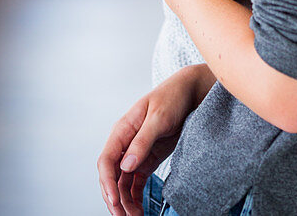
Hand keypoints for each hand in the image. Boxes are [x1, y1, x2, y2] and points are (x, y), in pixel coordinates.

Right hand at [98, 64, 214, 215]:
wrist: (190, 92)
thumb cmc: (172, 97)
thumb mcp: (159, 118)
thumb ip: (142, 141)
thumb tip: (125, 165)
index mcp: (123, 129)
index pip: (106, 160)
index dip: (107, 183)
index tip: (114, 201)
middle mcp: (126, 142)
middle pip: (111, 175)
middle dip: (114, 198)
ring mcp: (136, 152)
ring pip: (122, 182)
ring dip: (124, 201)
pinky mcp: (147, 158)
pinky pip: (135, 182)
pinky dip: (134, 197)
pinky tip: (138, 209)